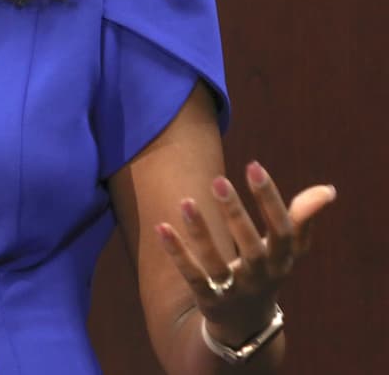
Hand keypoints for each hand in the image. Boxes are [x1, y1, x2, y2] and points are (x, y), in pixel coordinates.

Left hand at [155, 160, 335, 344]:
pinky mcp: (209, 298)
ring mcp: (234, 289)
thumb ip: (302, 219)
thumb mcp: (289, 250)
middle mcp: (261, 275)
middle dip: (235, 213)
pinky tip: (162, 226)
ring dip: (200, 232)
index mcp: (282, 260)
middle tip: (218, 180)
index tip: (254, 166)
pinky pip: (192, 275)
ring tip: (185, 201)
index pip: (282, 229)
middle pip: (250, 246)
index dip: (270, 199)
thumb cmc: (268, 271)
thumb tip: (327, 190)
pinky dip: (177, 252)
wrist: (247, 323)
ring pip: (216, 262)